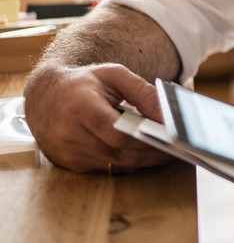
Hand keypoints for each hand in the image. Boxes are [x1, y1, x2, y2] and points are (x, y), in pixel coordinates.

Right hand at [23, 62, 169, 172]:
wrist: (45, 96)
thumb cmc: (84, 82)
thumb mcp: (114, 75)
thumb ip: (142, 91)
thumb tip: (166, 113)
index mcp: (80, 107)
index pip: (116, 131)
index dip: (145, 136)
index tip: (171, 135)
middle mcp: (70, 134)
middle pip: (119, 152)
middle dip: (151, 151)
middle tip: (177, 146)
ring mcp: (68, 153)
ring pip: (115, 164)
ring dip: (143, 159)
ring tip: (167, 149)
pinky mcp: (71, 164)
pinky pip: (106, 168)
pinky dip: (127, 161)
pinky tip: (144, 153)